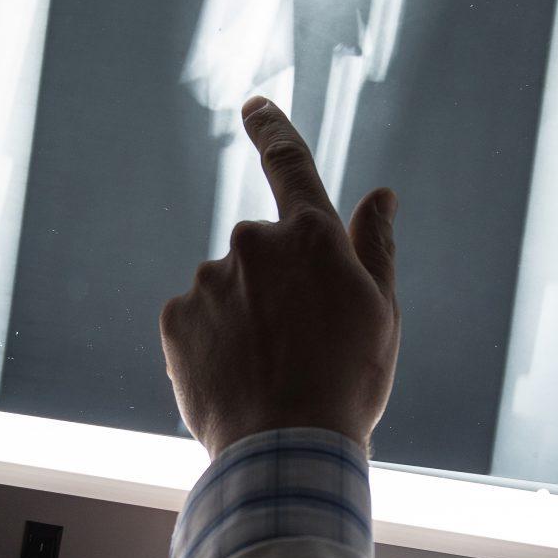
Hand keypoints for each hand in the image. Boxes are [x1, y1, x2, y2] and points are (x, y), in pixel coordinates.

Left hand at [160, 97, 400, 456]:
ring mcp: (208, 279)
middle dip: (277, 287)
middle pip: (264, 252)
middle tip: (302, 346)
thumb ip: (376, 246)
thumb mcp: (382, 313)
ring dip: (245, 319)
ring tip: (270, 373)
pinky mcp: (175, 318)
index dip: (272, 129)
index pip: (289, 163)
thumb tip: (380, 194)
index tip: (254, 106)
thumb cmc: (348, 382)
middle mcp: (252, 243)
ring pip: (229, 290)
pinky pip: (196, 321)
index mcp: (310, 235)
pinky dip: (213, 343)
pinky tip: (236, 379)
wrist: (286, 451)